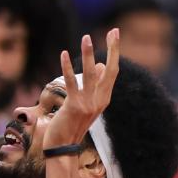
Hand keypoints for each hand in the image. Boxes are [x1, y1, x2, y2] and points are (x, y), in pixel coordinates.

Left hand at [43, 30, 119, 148]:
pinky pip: (71, 83)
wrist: (63, 146)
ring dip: (88, 55)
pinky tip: (63, 54)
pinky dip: (66, 67)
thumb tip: (101, 65)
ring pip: (90, 74)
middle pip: (110, 71)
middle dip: (113, 49)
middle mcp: (99, 101)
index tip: (114, 34)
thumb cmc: (72, 123)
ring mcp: (88, 104)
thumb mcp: (87, 104)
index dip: (115, 53)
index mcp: (104, 99)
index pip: (113, 72)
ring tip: (86, 37)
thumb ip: (95, 86)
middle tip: (113, 31)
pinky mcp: (74, 106)